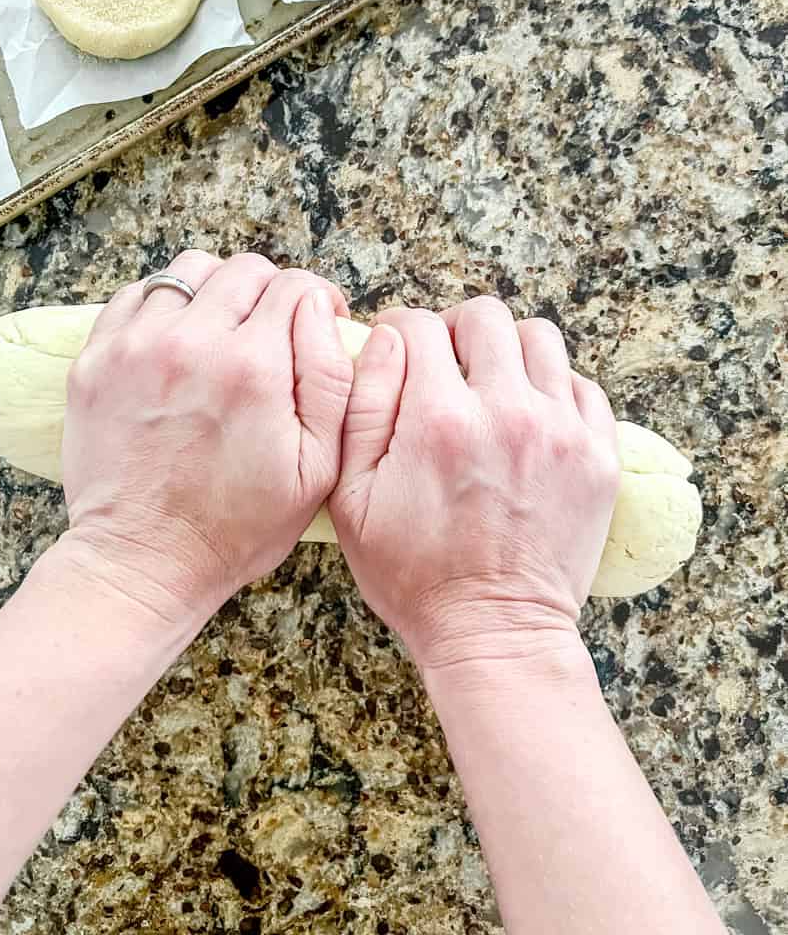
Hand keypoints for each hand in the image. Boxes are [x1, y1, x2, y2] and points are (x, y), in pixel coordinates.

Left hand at [59, 251, 353, 632]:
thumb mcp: (317, 469)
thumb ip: (331, 379)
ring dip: (215, 293)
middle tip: (272, 334)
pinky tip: (177, 342)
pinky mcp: (96, 360)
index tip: (317, 324)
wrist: (142, 563)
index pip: (296, 287)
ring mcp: (136, 347)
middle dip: (270, 295)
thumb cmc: (236, 527)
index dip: (318, 302)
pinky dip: (164, 306)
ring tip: (222, 332)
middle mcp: (191, 343)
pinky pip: (136, 296)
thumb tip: (322, 309)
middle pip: (244, 271)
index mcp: (253, 368)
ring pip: (189, 271)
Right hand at [329, 298, 620, 670]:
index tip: (398, 352)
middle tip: (445, 365)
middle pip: (484, 317)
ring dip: (508, 351)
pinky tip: (530, 417)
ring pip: (539, 338)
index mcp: (439, 419)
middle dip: (454, 331)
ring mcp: (560, 431)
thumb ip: (362, 407)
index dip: (397, 332)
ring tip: (492, 385)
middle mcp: (506, 411)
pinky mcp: (597, 456)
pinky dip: (553, 388)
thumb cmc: (414, 574)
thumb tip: (383, 341)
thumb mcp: (352, 498)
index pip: (417, 326)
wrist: (495, 632)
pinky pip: (582, 386)